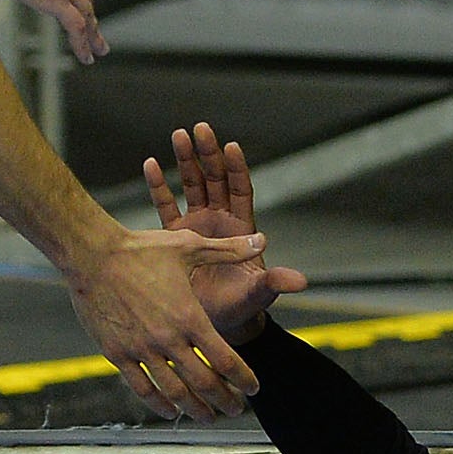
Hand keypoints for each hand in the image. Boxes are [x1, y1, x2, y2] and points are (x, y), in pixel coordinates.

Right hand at [69, 225, 304, 416]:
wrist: (93, 255)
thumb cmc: (140, 249)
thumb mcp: (190, 246)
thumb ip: (229, 250)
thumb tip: (261, 240)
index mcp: (190, 317)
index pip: (226, 360)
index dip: (243, 379)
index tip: (253, 388)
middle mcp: (168, 339)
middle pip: (204, 383)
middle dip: (225, 400)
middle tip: (236, 409)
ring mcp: (142, 349)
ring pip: (175, 392)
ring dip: (195, 409)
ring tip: (207, 417)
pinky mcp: (118, 353)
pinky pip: (141, 388)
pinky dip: (159, 404)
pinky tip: (170, 411)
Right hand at [137, 124, 307, 349]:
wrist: (215, 324)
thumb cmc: (241, 308)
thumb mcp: (258, 294)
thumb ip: (274, 284)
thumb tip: (302, 282)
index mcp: (241, 230)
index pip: (240, 191)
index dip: (237, 169)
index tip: (231, 146)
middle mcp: (220, 222)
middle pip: (215, 180)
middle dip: (208, 154)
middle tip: (201, 129)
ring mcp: (197, 227)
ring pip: (191, 186)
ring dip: (185, 161)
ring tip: (178, 134)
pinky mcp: (176, 238)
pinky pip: (165, 206)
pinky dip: (159, 186)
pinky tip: (151, 163)